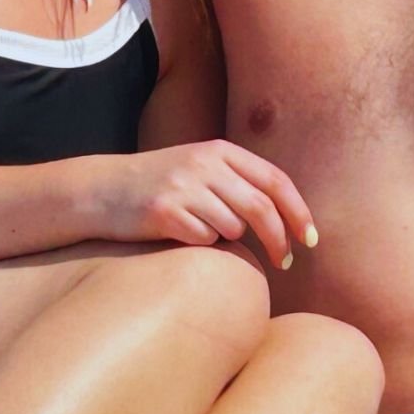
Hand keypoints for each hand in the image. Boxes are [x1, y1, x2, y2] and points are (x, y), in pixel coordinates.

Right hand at [93, 140, 317, 269]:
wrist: (102, 189)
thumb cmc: (160, 184)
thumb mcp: (200, 167)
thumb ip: (238, 180)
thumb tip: (286, 215)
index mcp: (219, 150)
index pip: (275, 180)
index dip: (298, 211)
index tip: (311, 239)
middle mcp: (204, 163)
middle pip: (262, 207)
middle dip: (281, 240)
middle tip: (287, 263)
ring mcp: (184, 186)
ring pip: (232, 227)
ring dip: (228, 238)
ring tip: (201, 228)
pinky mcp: (165, 211)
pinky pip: (203, 239)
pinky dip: (200, 243)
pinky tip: (179, 233)